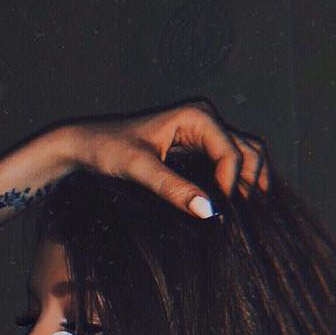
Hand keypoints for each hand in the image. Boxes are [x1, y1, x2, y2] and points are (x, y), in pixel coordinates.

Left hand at [61, 99, 271, 217]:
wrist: (85, 144)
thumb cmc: (107, 148)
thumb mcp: (139, 169)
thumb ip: (173, 189)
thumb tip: (208, 211)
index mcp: (196, 115)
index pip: (232, 153)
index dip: (231, 186)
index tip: (222, 215)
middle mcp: (205, 119)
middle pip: (248, 151)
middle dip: (250, 183)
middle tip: (244, 219)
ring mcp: (203, 132)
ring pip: (244, 155)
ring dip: (248, 183)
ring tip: (245, 216)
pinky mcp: (196, 146)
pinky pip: (227, 162)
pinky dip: (234, 182)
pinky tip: (231, 206)